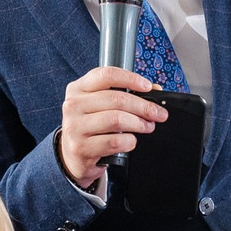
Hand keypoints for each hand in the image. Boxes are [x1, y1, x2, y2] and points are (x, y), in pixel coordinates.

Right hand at [57, 65, 166, 186]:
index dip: (131, 79)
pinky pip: (114, 141)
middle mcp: (73, 105)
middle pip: (117, 99)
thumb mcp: (100, 105)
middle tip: (157, 114)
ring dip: (138, 123)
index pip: (106, 75)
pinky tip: (131, 141)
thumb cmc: (91, 126)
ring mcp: (75, 127)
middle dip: (144, 106)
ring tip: (147, 126)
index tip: (147, 86)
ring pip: (116, 119)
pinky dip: (129, 141)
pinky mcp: (81, 147)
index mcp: (78, 89)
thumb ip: (124, 93)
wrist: (73, 155)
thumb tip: (155, 90)